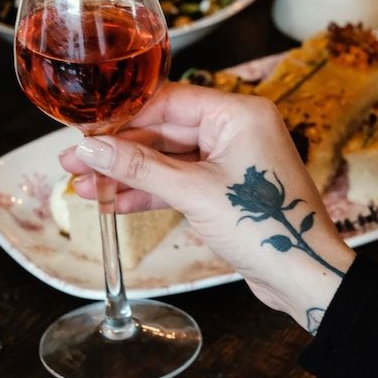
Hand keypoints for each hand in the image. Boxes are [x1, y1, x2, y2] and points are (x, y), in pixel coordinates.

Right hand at [59, 82, 353, 330]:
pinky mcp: (224, 190)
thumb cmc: (265, 226)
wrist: (303, 276)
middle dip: (118, 151)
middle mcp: (236, 130)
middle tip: (74, 162)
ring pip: (166, 161)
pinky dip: (148, 193)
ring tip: (83, 187)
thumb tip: (92, 149)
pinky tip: (112, 203)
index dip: (122, 117)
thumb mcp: (193, 192)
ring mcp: (230, 161)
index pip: (168, 101)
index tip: (85, 131)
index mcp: (238, 114)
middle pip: (163, 132)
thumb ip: (139, 168)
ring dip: (126, 175)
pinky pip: (178, 183)